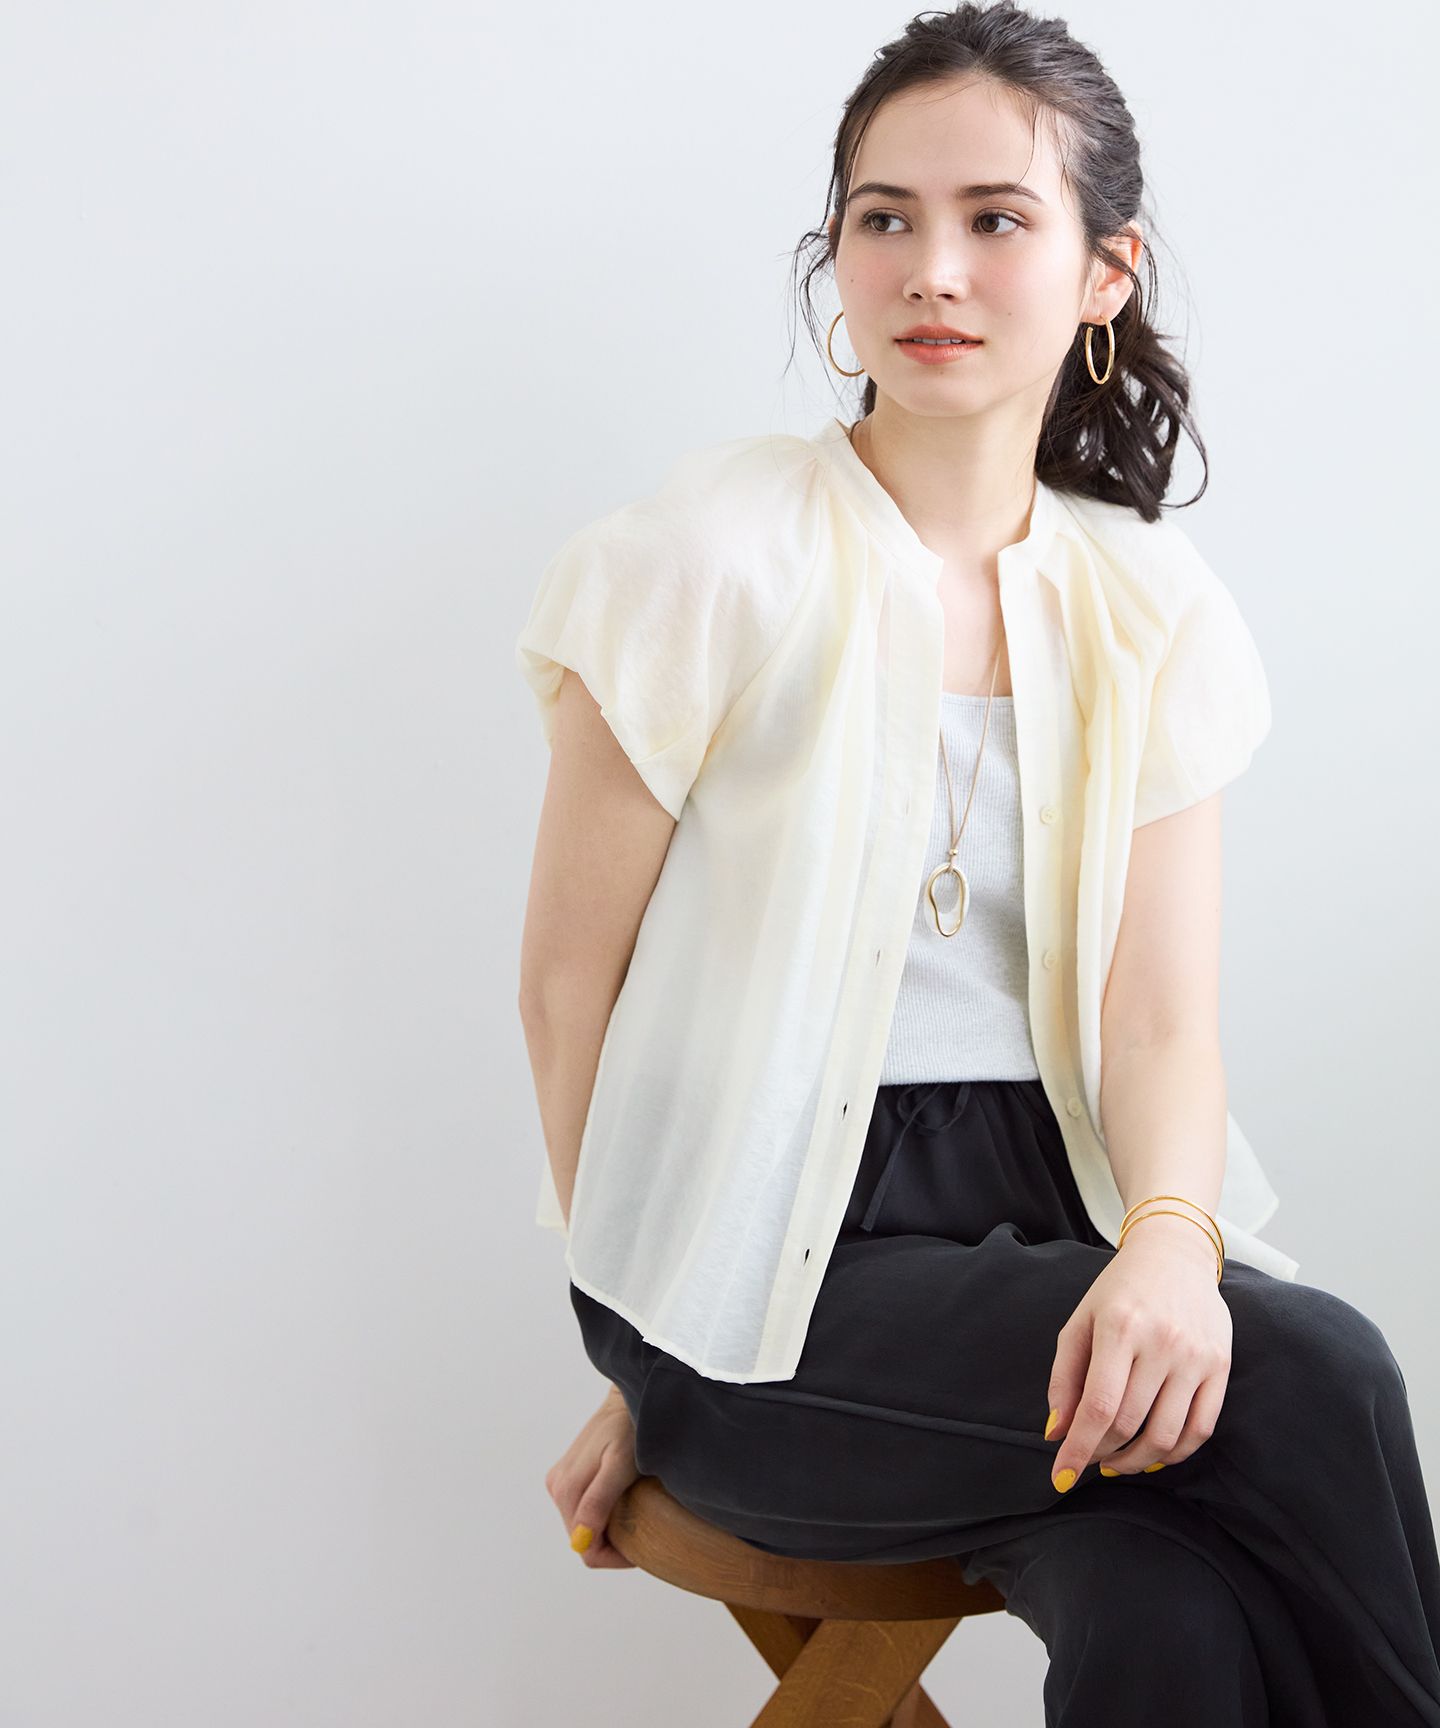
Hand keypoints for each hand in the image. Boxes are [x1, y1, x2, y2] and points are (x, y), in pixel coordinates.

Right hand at [545, 1386, 641, 1568]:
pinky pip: (585, 1510)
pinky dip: (606, 1513)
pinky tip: (625, 1497)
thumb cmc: (630, 1429)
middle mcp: (557, 1488)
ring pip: (586, 1527)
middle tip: (645, 1524)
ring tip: (637, 1508)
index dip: (617, 1555)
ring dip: (610, 1527)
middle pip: (586, 1540)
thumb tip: (581, 1541)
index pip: (588, 1551)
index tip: (645, 1542)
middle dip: (614, 1541)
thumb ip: (598, 1501)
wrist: (629, 1398)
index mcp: (566, 1491)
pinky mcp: (569, 1476)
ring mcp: (561, 1482)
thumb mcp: (620, 1466)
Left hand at [1044, 1215, 1231, 1490]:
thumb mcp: (1080, 1322)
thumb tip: (1057, 1434)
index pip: (1099, 1406)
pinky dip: (1176, 1453)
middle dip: (1102, 1453)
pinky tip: (1153, 1454)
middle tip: (1089, 1458)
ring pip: (1167, 1435)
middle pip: (1130, 1424)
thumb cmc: (1119, 1290)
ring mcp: (1196, 1356)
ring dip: (1137, 1461)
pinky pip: (1201, 1429)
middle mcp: (1162, 1343)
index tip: (1060, 1477)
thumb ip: (1064, 1378)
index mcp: (1120, 1327)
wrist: (1174, 1254)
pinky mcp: (1221, 1366)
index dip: (1078, 1448)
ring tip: (1116, 1462)